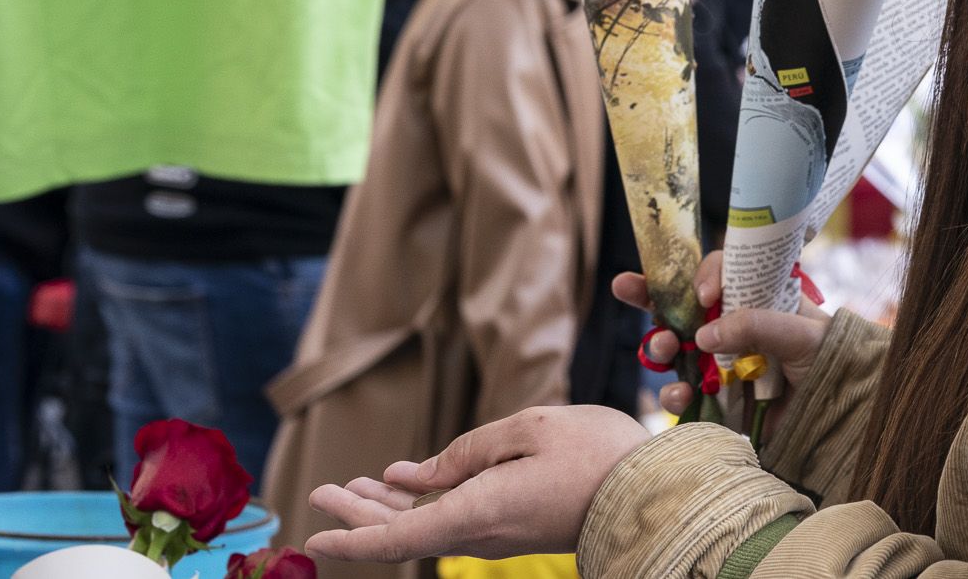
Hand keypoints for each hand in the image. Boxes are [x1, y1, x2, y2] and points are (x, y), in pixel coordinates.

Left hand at [303, 405, 646, 563]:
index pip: (398, 539)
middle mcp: (482, 532)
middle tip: (321, 493)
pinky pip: (453, 520)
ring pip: (427, 527)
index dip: (351, 538)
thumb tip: (416, 477)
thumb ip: (467, 451)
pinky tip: (410, 483)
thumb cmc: (596, 452)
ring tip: (357, 485)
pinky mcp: (515, 526)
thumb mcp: (528, 429)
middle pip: (404, 535)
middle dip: (359, 516)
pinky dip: (422, 504)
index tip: (312, 536)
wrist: (655, 491)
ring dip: (388, 508)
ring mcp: (500, 533)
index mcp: (478, 511)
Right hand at [614, 250, 830, 422]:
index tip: (703, 294)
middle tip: (627, 289)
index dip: (704, 275)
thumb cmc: (831, 361)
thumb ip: (759, 325)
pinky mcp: (716, 399)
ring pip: (676, 349)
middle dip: (651, 297)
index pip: (720, 273)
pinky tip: (680, 396)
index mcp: (756, 298)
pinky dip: (674, 395)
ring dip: (660, 346)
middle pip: (682, 305)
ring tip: (663, 351)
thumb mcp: (804, 334)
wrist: (841, 417)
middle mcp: (732, 326)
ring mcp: (721, 363)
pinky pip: (684, 393)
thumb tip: (705, 334)